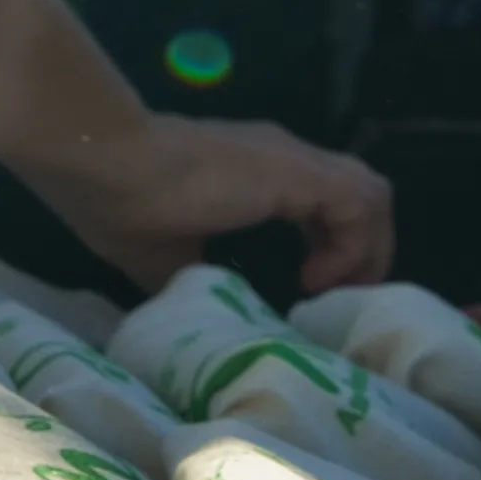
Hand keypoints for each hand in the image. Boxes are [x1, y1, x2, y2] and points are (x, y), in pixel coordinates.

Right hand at [24, 113, 393, 296]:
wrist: (110, 165)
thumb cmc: (125, 207)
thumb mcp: (166, 261)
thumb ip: (200, 281)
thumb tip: (207, 320)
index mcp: (258, 174)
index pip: (325, 201)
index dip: (332, 246)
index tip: (307, 291)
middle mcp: (286, 159)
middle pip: (359, 195)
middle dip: (361, 252)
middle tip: (332, 298)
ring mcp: (294, 160)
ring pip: (370, 194)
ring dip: (364, 249)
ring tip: (328, 291)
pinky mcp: (297, 171)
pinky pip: (358, 203)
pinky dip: (351, 247)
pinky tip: (312, 279)